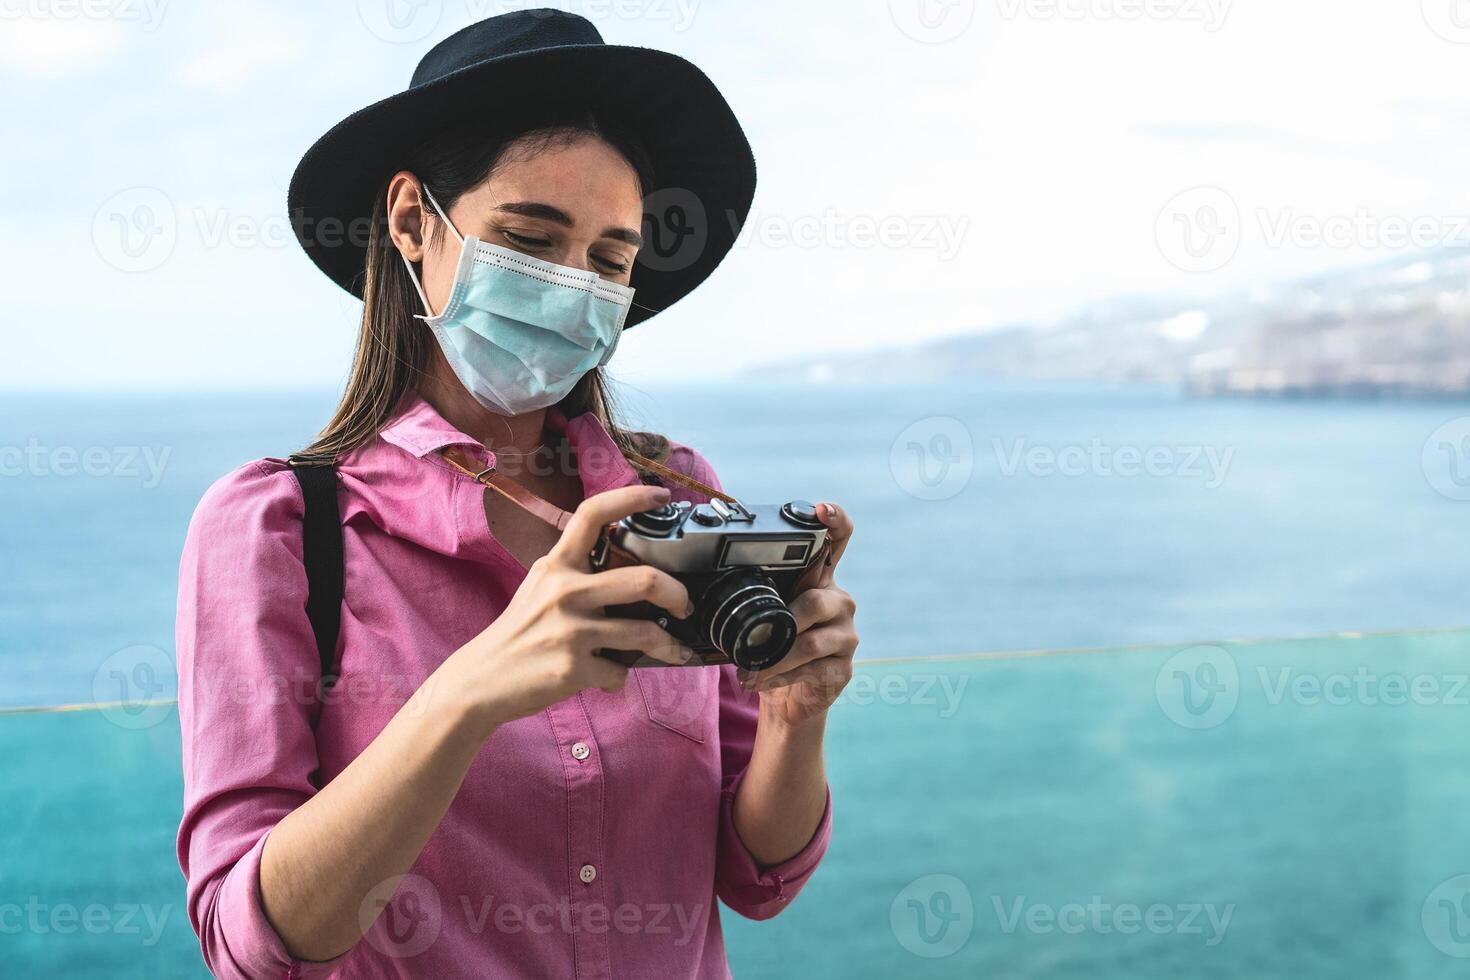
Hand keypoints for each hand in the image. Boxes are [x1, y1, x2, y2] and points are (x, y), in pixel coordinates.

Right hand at [444, 483, 695, 733]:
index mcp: (557, 565)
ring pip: (644, 633)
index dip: (632, 498)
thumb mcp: (541, 588)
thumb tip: (631, 576)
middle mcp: (565, 591)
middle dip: (678, 595)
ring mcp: (570, 630)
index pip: (593, 514)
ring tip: (674, 651)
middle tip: (683, 605)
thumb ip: (577, 575)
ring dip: (667, 646)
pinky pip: (619, 671)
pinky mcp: (573, 667)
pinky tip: (607, 678)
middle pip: (645, 580)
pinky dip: (618, 677)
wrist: (480, 680)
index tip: (662, 496)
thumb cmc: (519, 633)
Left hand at [740, 502, 856, 731]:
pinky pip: (812, 670)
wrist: (789, 696)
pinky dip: (780, 676)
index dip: (835, 521)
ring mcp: (846, 636)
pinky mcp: (843, 668)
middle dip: (782, 621)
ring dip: (774, 658)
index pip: (839, 541)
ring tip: (749, 669)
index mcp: (820, 580)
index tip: (822, 510)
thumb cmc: (775, 646)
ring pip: (811, 642)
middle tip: (754, 637)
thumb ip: (757, 592)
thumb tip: (707, 576)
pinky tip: (761, 681)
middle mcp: (839, 602)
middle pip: (817, 601)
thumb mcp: (766, 613)